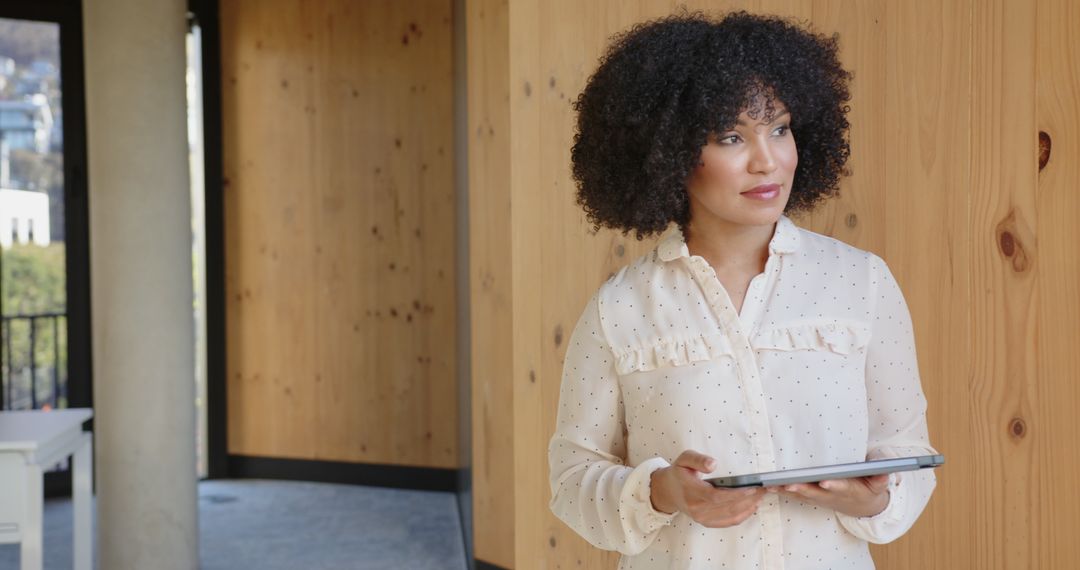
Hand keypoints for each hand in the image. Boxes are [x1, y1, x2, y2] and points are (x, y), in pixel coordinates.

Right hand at [650, 450, 766, 527]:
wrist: (668, 491)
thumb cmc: (679, 473)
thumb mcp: (684, 459)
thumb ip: (698, 459)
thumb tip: (713, 464)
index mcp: (691, 491)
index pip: (717, 496)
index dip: (736, 494)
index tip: (752, 488)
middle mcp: (697, 508)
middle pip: (728, 507)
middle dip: (748, 499)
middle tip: (762, 488)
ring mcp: (702, 518)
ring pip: (731, 516)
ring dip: (749, 507)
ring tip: (760, 496)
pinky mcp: (707, 522)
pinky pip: (729, 522)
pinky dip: (743, 515)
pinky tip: (752, 506)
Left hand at [774, 474, 892, 517]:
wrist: (863, 507)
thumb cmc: (868, 490)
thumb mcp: (878, 485)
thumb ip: (881, 478)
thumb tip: (886, 471)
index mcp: (848, 490)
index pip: (841, 487)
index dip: (833, 485)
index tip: (825, 482)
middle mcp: (831, 495)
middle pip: (815, 493)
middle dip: (802, 489)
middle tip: (789, 485)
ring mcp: (820, 498)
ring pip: (801, 494)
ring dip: (787, 491)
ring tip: (772, 485)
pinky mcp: (812, 497)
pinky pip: (795, 495)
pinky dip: (782, 491)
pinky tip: (768, 486)